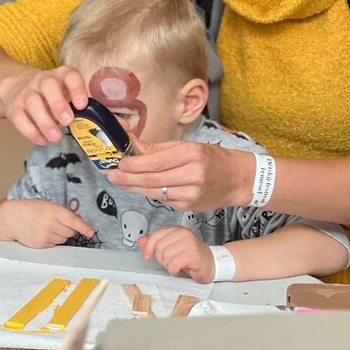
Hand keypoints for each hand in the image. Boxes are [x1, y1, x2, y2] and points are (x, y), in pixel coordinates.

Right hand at [0, 66, 88, 144]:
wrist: (15, 85)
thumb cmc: (49, 94)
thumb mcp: (63, 92)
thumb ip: (74, 105)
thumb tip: (86, 125)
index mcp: (60, 76)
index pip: (69, 75)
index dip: (77, 88)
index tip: (82, 104)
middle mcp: (42, 81)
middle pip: (48, 85)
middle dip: (58, 103)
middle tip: (68, 121)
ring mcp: (26, 93)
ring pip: (33, 103)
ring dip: (45, 121)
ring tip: (55, 137)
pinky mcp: (14, 107)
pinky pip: (20, 118)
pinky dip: (31, 131)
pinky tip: (42, 140)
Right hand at [0, 199, 94, 247]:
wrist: (11, 218)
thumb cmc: (30, 209)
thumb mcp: (46, 205)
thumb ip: (62, 212)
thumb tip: (78, 220)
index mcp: (52, 210)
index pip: (72, 220)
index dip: (83, 227)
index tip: (91, 232)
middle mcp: (49, 223)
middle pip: (70, 232)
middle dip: (68, 228)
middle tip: (57, 222)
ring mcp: (44, 235)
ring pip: (63, 239)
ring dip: (60, 234)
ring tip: (46, 227)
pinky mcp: (41, 244)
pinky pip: (55, 245)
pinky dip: (52, 240)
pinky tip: (42, 233)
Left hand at [109, 139, 253, 210]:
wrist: (236, 179)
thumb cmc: (211, 158)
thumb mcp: (187, 145)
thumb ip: (158, 147)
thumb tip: (133, 144)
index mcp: (191, 154)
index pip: (156, 161)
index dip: (135, 164)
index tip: (120, 163)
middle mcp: (192, 175)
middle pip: (153, 179)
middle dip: (128, 178)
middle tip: (112, 175)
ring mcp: (191, 193)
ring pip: (155, 192)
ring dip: (134, 187)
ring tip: (119, 181)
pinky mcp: (189, 206)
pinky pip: (163, 199)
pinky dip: (148, 193)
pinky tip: (137, 188)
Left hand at [139, 226, 213, 282]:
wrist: (212, 264)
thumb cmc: (190, 256)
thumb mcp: (171, 248)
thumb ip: (156, 243)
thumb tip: (140, 241)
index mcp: (176, 230)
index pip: (156, 236)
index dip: (149, 247)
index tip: (147, 256)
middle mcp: (182, 233)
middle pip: (159, 247)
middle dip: (161, 259)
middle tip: (170, 262)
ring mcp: (188, 243)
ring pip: (165, 256)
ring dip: (168, 265)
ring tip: (177, 265)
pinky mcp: (193, 255)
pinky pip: (173, 265)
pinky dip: (173, 270)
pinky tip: (179, 269)